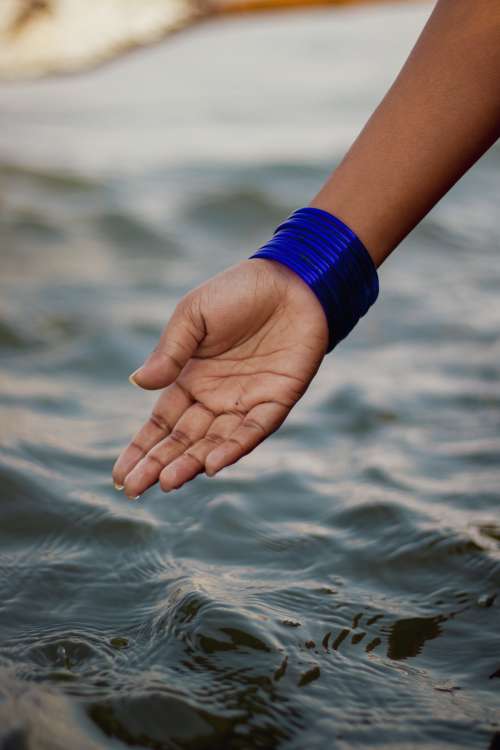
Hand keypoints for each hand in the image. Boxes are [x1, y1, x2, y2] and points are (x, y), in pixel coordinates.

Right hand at [112, 259, 327, 497]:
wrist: (292, 280)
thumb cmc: (238, 292)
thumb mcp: (193, 316)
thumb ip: (169, 352)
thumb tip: (136, 383)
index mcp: (191, 379)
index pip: (161, 423)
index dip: (141, 449)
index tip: (121, 476)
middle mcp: (215, 398)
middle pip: (182, 440)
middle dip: (158, 464)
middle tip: (134, 491)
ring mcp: (245, 402)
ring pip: (214, 442)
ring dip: (191, 463)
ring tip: (166, 482)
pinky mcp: (276, 401)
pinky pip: (253, 430)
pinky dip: (234, 448)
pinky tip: (213, 464)